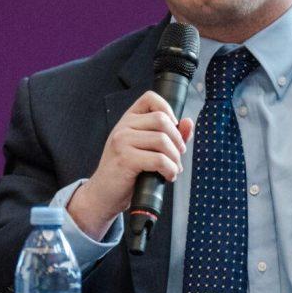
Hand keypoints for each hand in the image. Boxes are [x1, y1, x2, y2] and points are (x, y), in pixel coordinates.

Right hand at [68, 91, 193, 239]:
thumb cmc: (125, 172)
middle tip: (177, 156)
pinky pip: (159, 159)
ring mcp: (122, 141)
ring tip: (173, 169)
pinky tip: (167, 176)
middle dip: (177, 140)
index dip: (168, 109)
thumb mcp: (146, 149)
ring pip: (162, 140)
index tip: (173, 130)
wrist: (103, 194)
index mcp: (128, 120)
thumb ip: (169, 135)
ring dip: (175, 158)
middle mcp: (123, 126)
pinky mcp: (125, 158)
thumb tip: (188, 122)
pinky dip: (170, 170)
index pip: (151, 98)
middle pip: (162, 120)